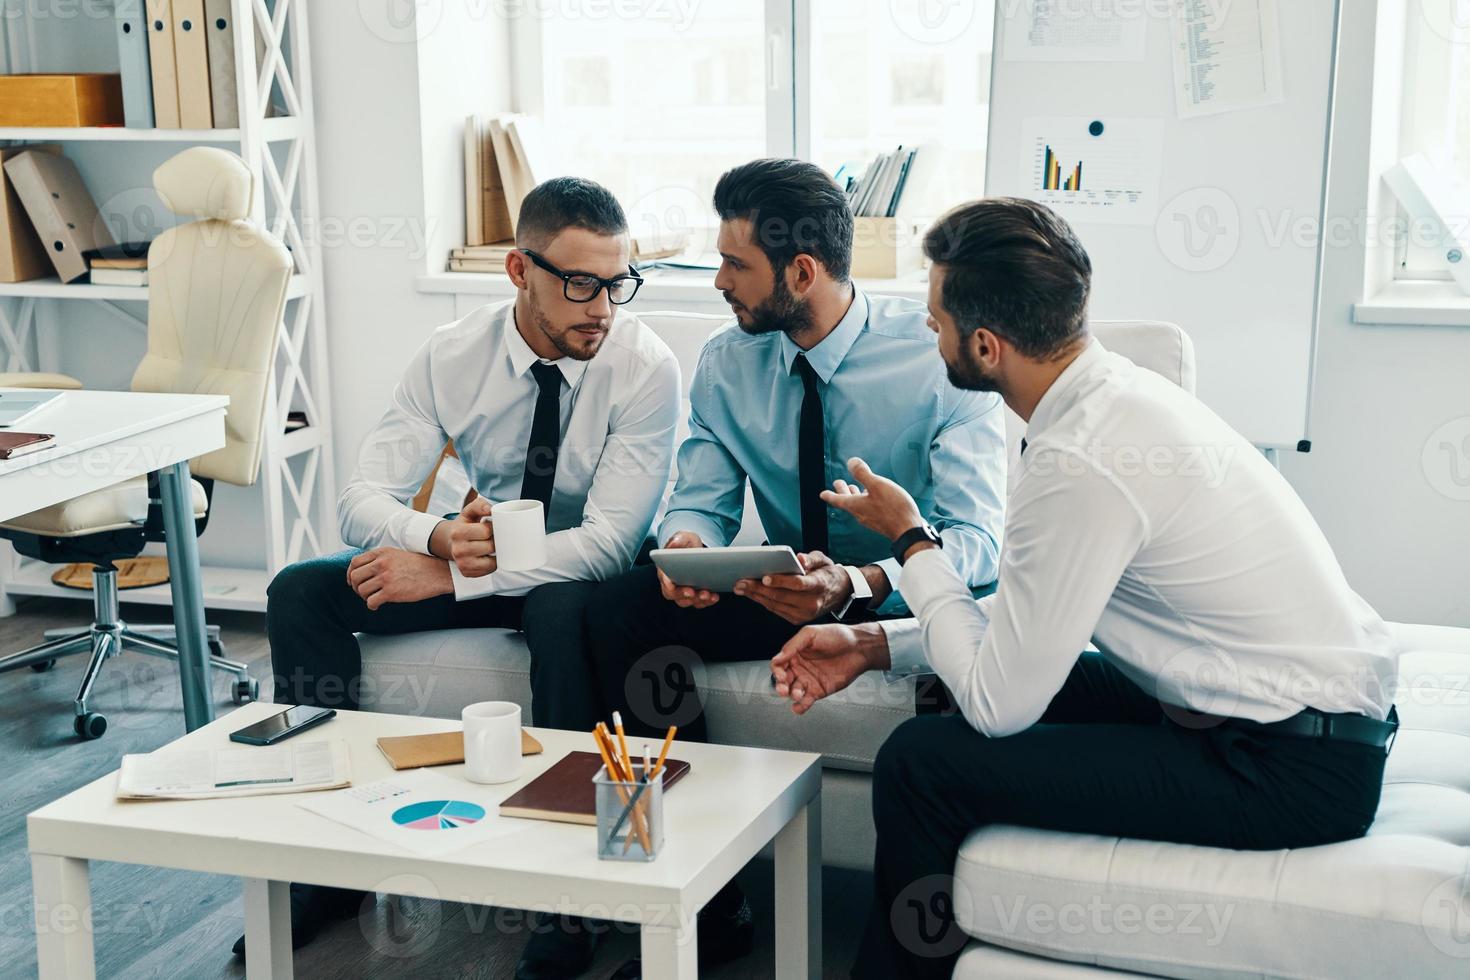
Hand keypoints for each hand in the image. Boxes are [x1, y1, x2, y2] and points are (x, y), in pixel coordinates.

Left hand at [346, 548, 452, 609]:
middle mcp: (381, 564)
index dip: (351, 574)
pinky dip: (371, 606)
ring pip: (362, 590)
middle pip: (355, 577)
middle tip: (363, 592)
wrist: (437, 573)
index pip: (355, 563)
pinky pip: (371, 601)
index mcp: (382, 553)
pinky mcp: (391, 592)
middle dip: (356, 587)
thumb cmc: (419, 565)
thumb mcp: (397, 554)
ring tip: (373, 598)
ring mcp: (386, 578)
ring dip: (365, 597)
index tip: (354, 582)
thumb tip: (363, 570)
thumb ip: (380, 559)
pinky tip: (377, 605)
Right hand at [432, 495, 496, 577]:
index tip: (490, 526)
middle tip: (492, 536)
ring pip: (492, 561)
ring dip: (496, 553)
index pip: (486, 531)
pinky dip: (493, 563)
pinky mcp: (467, 573)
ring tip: (490, 546)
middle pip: (490, 546)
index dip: (493, 527)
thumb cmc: (464, 526)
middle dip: (495, 540)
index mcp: (458, 532)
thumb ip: (479, 505)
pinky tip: (487, 556)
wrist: (450, 542)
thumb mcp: (469, 512)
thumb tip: (490, 509)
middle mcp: (458, 550)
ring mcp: (462, 564)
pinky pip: (490, 569)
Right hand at [657, 531, 719, 608]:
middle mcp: (672, 583)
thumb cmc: (686, 544)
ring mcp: (683, 590)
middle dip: (684, 595)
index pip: (664, 581)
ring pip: (687, 601)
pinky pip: (699, 602)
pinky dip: (707, 601)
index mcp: (665, 570)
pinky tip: (714, 596)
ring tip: (708, 594)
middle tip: (693, 592)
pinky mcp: (695, 594)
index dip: (667, 584)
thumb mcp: (683, 537)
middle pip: (674, 595)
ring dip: (697, 600)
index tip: (673, 585)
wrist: (696, 550)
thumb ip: (678, 540)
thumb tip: (674, 543)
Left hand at [734, 551, 850, 624]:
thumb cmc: (827, 574)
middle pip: (781, 596)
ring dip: (756, 596)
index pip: (798, 584)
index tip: (765, 577)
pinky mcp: (797, 619)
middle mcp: (812, 603)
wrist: (839, 593)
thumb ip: (811, 558)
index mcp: (819, 585)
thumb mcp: (823, 560)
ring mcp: (804, 614)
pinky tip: (752, 594)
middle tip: (742, 582)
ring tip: (741, 587)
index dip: (781, 581)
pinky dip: (762, 601)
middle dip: (758, 589)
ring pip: (775, 605)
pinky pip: (776, 610)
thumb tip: (800, 558)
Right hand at [771, 621, 890, 714]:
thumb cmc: (838, 636)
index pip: (778, 664)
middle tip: (784, 689)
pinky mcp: (819, 690)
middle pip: (783, 680)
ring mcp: (809, 680)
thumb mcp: (811, 634)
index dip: (777, 670)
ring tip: (797, 694)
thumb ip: (793, 645)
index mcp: (795, 653)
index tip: (782, 674)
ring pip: (793, 691)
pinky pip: (806, 701)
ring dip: (791, 695)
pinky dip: (800, 706)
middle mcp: (800, 667)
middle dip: (781, 686)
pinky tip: (798, 707)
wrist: (859, 648)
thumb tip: (777, 658)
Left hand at [820, 457, 924, 542]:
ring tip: (854, 487)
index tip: (822, 494)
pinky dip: (867, 500)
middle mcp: (862, 514)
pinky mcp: (882, 521)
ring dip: (855, 495)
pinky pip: (870, 508)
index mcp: (856, 506)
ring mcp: (872, 518)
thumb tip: (851, 462)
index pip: (838, 499)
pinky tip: (874, 496)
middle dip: (842, 491)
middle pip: (848, 501)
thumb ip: (863, 474)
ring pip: (859, 505)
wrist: (909, 531)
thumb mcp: (877, 485)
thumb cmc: (893, 508)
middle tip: (838, 483)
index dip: (830, 495)